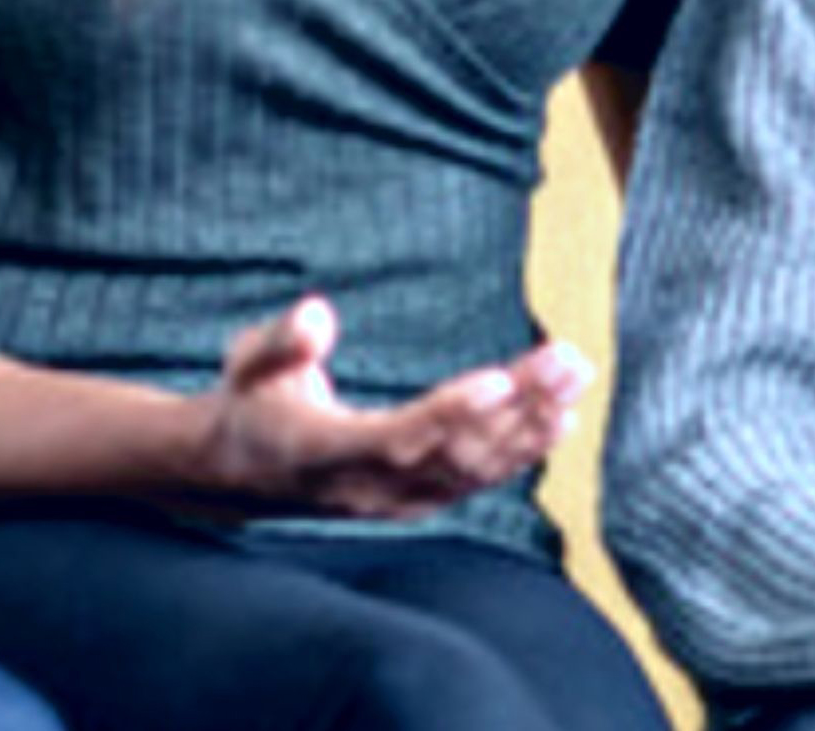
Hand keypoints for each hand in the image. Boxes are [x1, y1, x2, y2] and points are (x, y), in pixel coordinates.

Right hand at [199, 296, 589, 519]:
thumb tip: (317, 315)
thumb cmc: (250, 402)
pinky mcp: (415, 500)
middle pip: (454, 452)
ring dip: (531, 425)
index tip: (499, 378)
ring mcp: (395, 501)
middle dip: (517, 407)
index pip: (397, 437)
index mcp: (325, 453)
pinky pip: (477, 480)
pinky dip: (521, 452)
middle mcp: (369, 488)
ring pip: (475, 469)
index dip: (449, 413)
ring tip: (575, 377)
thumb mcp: (248, 362)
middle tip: (566, 359)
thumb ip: (283, 341)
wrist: (239, 475)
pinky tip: (561, 422)